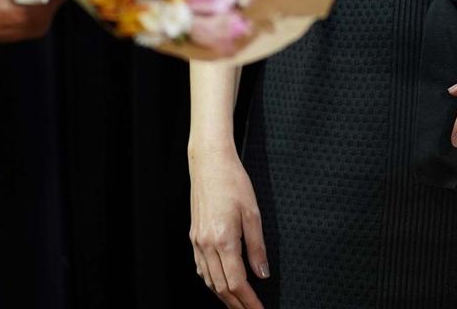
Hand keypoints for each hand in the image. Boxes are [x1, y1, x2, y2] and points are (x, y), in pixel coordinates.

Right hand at [188, 141, 268, 308]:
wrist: (209, 162)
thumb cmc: (232, 181)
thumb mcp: (253, 213)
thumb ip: (257, 247)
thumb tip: (262, 273)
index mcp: (223, 240)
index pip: (237, 283)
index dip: (249, 302)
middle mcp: (206, 245)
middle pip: (221, 288)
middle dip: (238, 305)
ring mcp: (197, 241)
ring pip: (209, 280)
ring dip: (224, 296)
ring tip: (240, 303)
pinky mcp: (194, 235)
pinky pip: (201, 268)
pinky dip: (212, 281)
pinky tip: (221, 282)